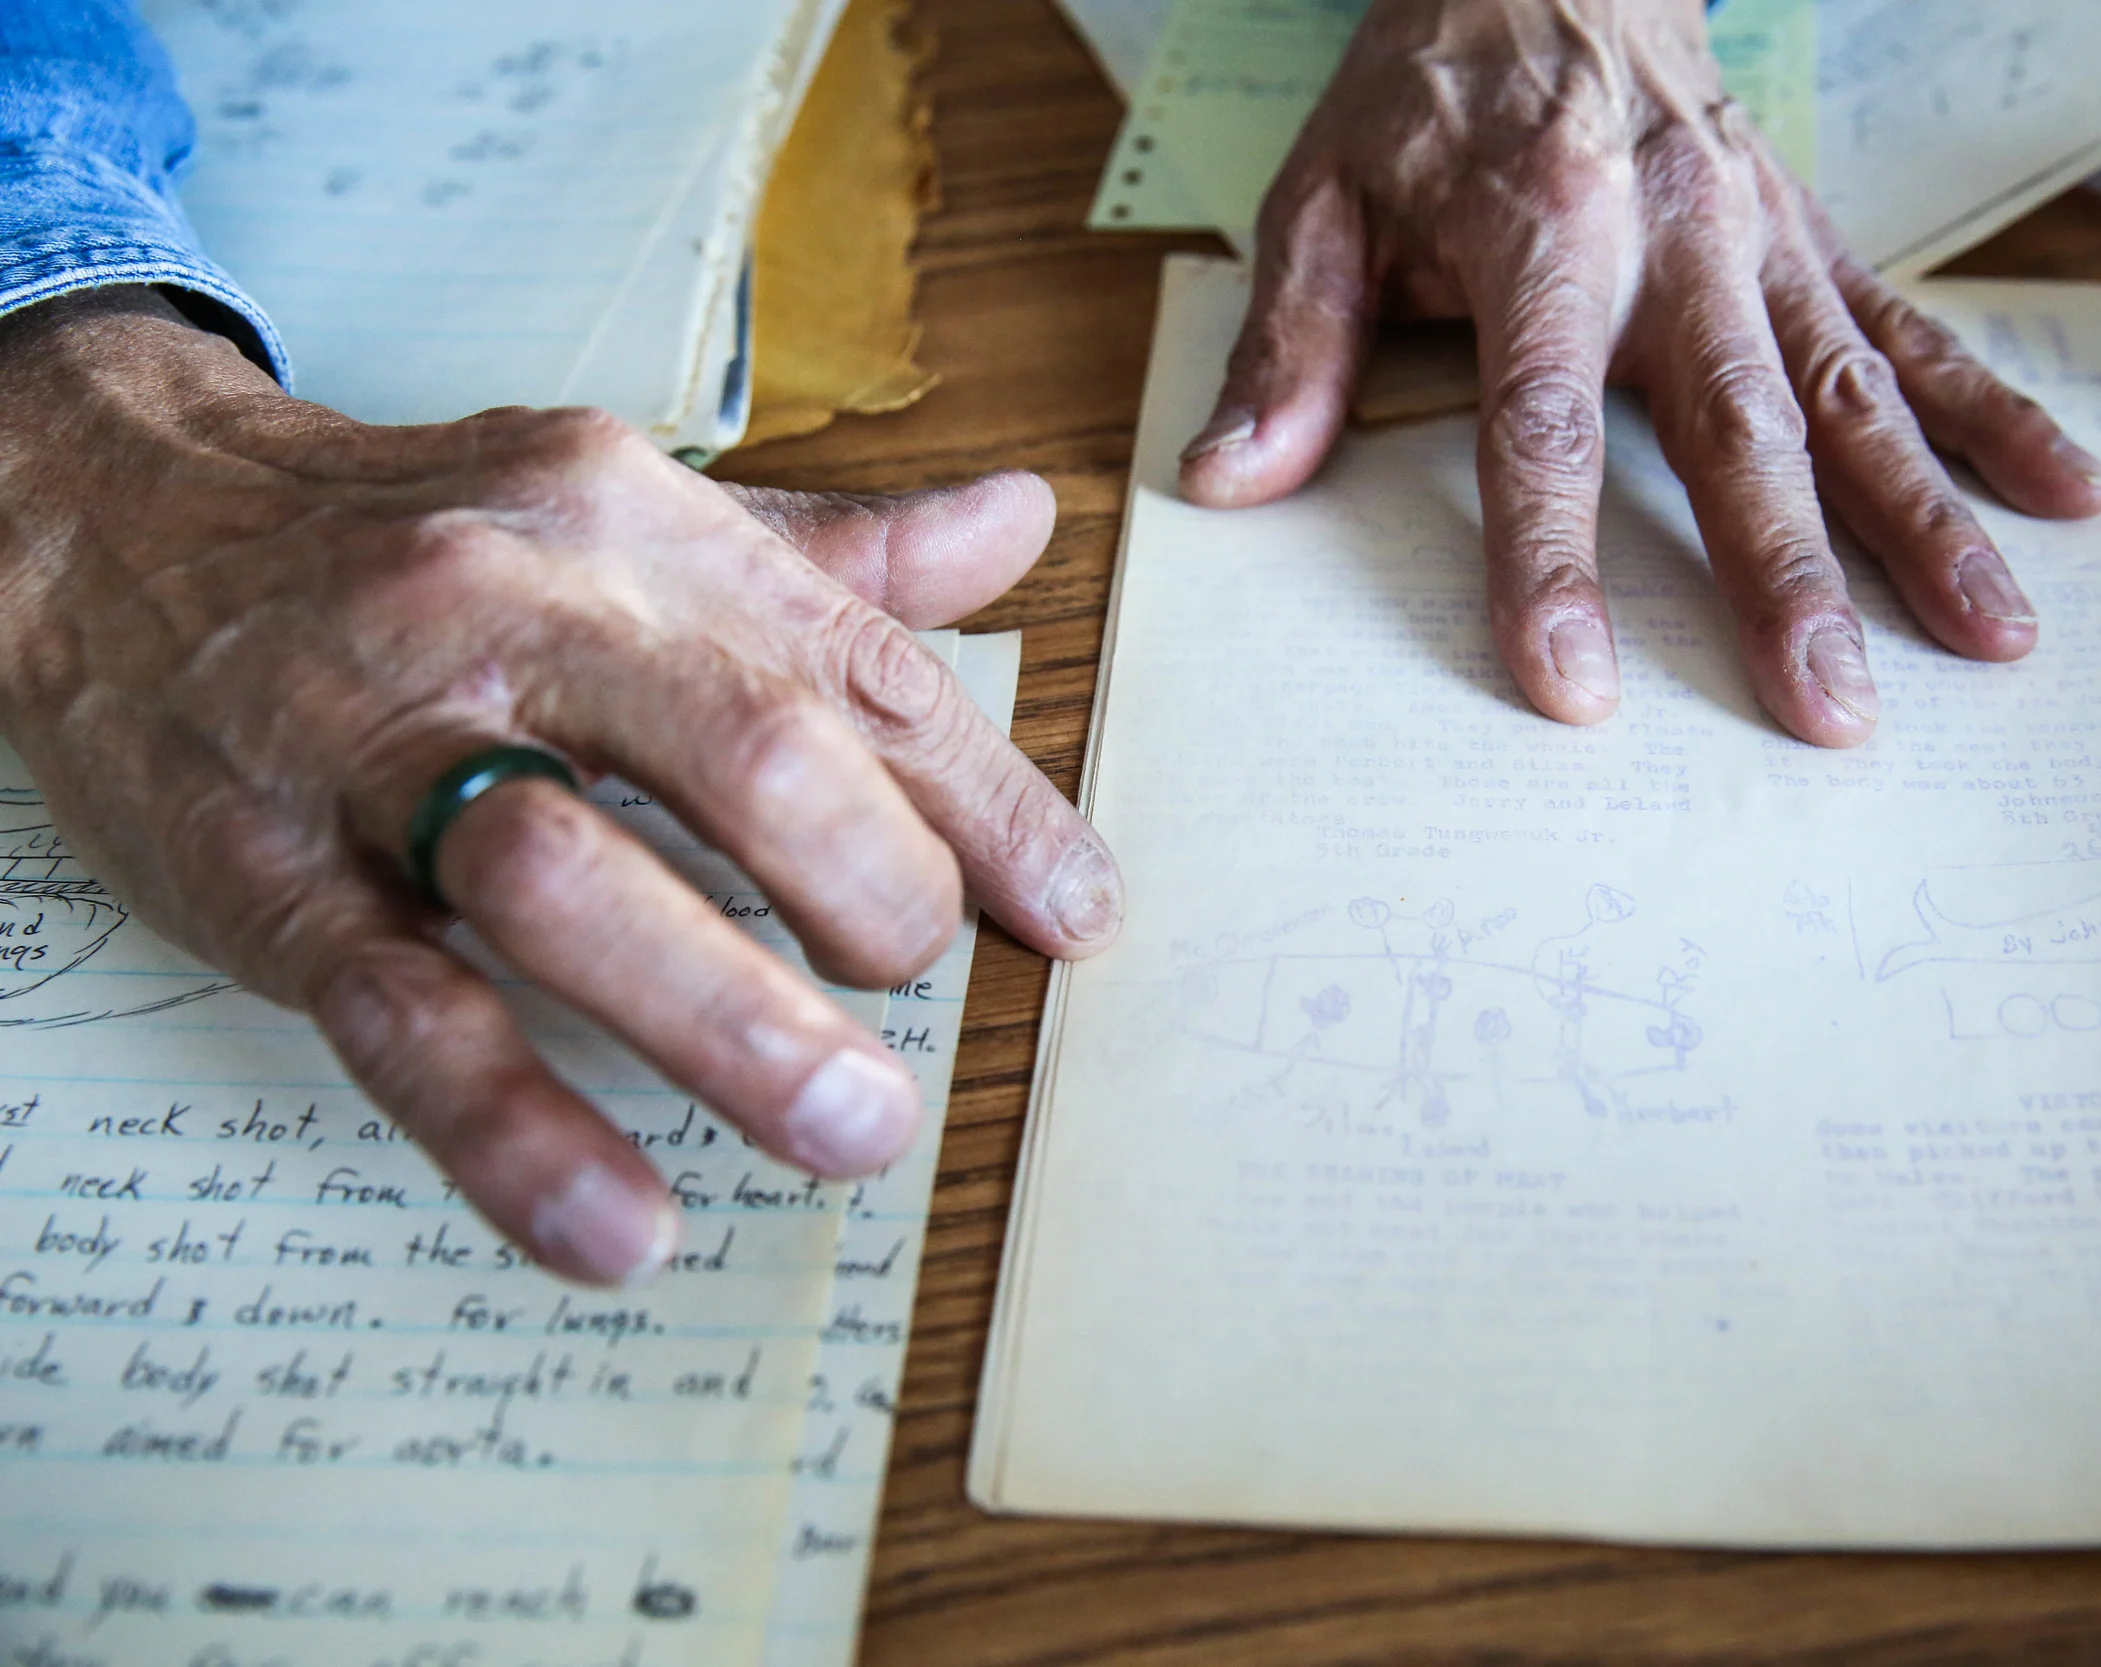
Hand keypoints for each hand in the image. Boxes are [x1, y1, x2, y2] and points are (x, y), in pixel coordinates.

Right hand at [0, 288, 1121, 1284]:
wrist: (118, 517)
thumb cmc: (425, 537)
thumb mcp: (628, 512)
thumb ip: (832, 554)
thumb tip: (1022, 526)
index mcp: (637, 522)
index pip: (858, 672)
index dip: (993, 809)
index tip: (1078, 922)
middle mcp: (517, 605)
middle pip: (742, 748)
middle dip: (874, 896)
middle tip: (923, 1011)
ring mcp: (375, 737)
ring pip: (568, 876)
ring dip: (728, 1024)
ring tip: (845, 1133)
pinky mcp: (263, 870)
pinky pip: (399, 1008)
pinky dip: (516, 1129)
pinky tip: (620, 1227)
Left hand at [1178, 0, 2100, 742]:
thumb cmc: (1427, 91)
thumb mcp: (1323, 193)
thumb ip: (1288, 343)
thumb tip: (1231, 486)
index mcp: (1541, 226)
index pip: (1544, 418)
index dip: (1555, 557)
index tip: (1577, 682)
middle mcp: (1674, 235)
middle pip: (1737, 427)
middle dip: (1790, 576)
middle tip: (1833, 710)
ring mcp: (1762, 238)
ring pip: (1853, 391)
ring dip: (1928, 517)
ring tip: (1994, 636)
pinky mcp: (1814, 236)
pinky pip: (1914, 328)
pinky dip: (1992, 413)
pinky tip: (2066, 493)